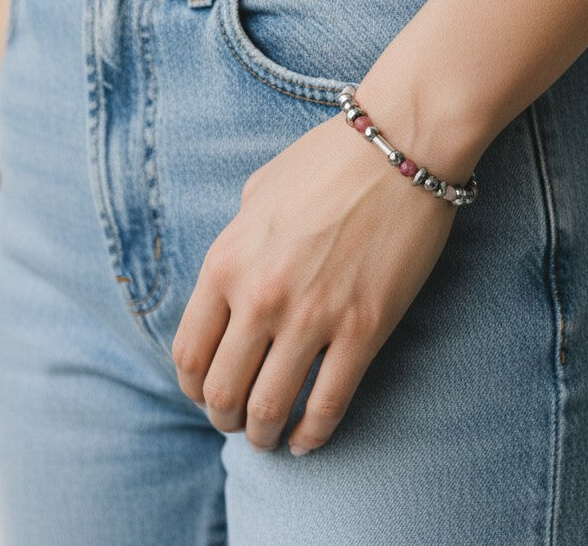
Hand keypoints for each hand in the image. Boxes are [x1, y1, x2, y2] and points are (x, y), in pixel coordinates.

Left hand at [171, 105, 465, 455]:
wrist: (398, 146)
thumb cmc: (328, 159)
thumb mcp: (258, 190)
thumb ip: (236, 239)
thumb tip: (234, 275)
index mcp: (227, 262)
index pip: (189, 353)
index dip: (193, 387)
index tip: (206, 393)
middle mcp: (260, 298)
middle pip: (223, 390)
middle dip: (224, 418)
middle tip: (236, 421)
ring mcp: (312, 318)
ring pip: (270, 409)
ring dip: (263, 434)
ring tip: (268, 438)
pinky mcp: (363, 330)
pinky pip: (329, 405)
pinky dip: (313, 435)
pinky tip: (309, 440)